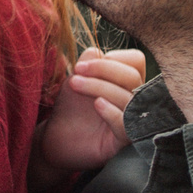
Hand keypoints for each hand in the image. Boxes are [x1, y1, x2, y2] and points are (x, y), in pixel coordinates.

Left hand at [38, 47, 147, 172]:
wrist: (55, 136)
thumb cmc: (70, 105)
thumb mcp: (77, 77)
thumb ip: (89, 62)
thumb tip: (97, 51)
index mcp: (127, 81)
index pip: (136, 61)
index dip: (113, 58)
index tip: (84, 64)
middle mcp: (134, 99)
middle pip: (133, 77)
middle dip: (103, 70)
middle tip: (78, 71)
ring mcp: (130, 121)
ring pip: (128, 99)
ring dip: (99, 87)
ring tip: (75, 84)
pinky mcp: (122, 141)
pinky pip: (126, 125)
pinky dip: (112, 112)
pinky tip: (96, 105)